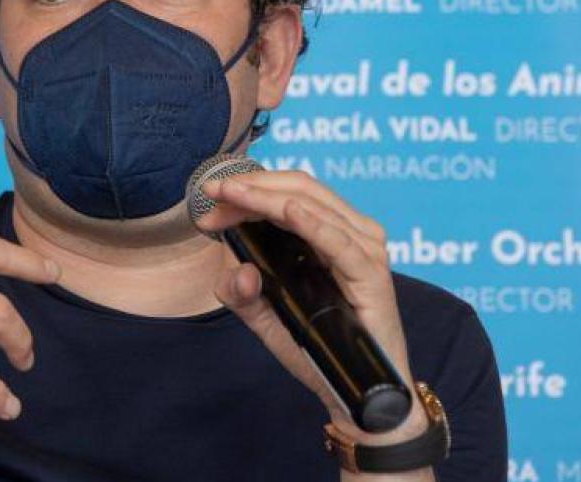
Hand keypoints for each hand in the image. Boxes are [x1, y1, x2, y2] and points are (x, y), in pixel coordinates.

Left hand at [195, 170, 427, 443]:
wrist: (358, 393)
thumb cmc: (319, 349)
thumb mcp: (266, 317)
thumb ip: (241, 294)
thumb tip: (235, 271)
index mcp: (330, 233)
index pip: (289, 192)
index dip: (248, 188)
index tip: (209, 197)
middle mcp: (351, 233)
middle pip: (300, 189)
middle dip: (251, 186)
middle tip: (213, 191)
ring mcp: (364, 250)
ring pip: (313, 206)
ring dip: (267, 198)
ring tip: (232, 194)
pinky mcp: (372, 274)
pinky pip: (338, 242)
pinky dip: (311, 223)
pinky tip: (285, 210)